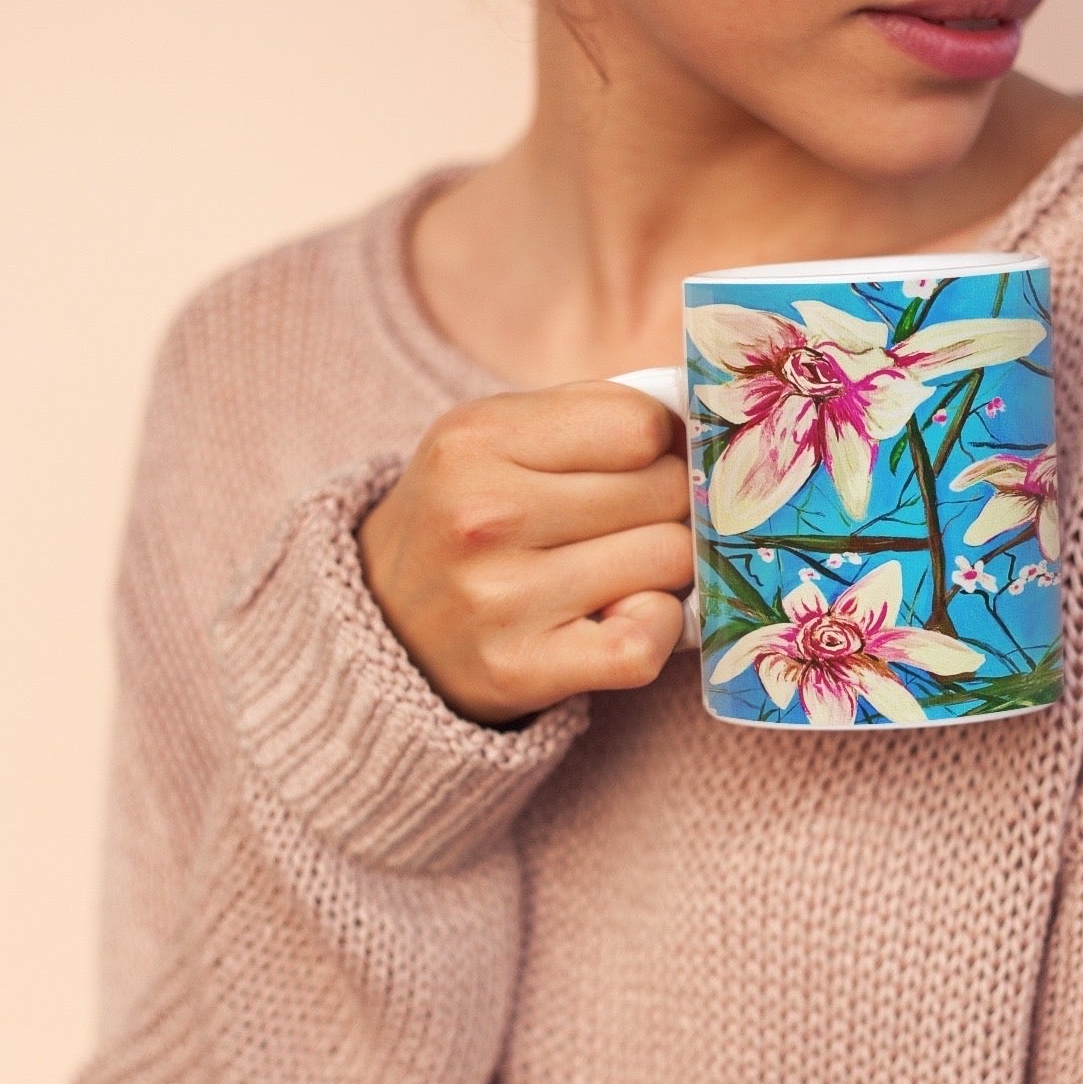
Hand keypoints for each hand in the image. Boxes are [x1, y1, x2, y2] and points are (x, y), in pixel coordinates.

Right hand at [357, 382, 692, 725]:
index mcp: (476, 439)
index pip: (641, 425)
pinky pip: (644, 642)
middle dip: (666, 506)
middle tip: (629, 523)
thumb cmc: (466, 519)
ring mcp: (500, 597)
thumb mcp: (494, 439)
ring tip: (618, 569)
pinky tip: (625, 616)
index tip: (637, 466)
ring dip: (662, 569)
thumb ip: (590, 414)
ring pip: (668, 561)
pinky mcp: (520, 668)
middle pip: (664, 492)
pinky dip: (656, 629)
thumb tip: (702, 427)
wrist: (380, 624)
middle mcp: (483, 515)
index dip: (659, 445)